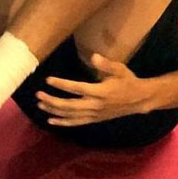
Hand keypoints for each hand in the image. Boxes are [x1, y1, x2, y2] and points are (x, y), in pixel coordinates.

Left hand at [37, 53, 153, 126]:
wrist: (139, 100)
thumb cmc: (128, 82)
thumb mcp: (120, 69)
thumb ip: (106, 64)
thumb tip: (94, 56)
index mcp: (100, 92)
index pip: (77, 88)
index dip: (61, 85)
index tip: (49, 80)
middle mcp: (95, 105)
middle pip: (69, 106)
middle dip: (52, 100)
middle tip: (38, 94)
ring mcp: (94, 115)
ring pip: (70, 115)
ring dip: (54, 111)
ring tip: (40, 104)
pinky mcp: (94, 119)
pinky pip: (76, 123)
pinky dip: (63, 123)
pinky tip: (51, 121)